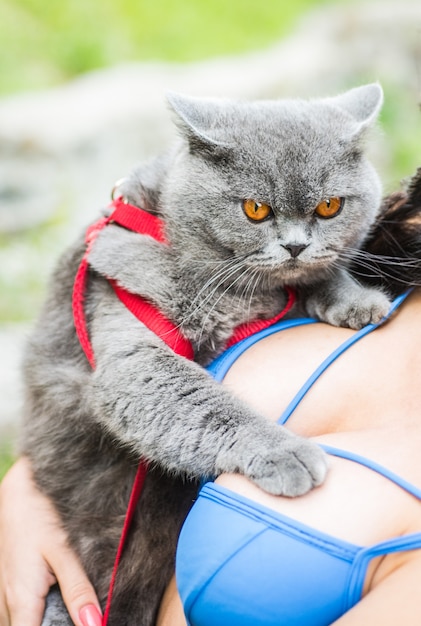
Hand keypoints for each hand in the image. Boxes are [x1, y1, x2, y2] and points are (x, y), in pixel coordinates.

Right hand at [0, 458, 101, 625]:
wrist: (19, 489)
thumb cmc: (38, 514)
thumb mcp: (63, 550)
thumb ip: (77, 589)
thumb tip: (94, 623)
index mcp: (21, 600)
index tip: (82, 624)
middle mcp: (5, 603)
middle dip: (56, 624)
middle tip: (80, 610)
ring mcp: (2, 594)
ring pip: (23, 620)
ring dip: (45, 616)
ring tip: (65, 595)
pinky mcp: (5, 584)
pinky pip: (18, 609)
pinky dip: (37, 607)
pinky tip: (53, 589)